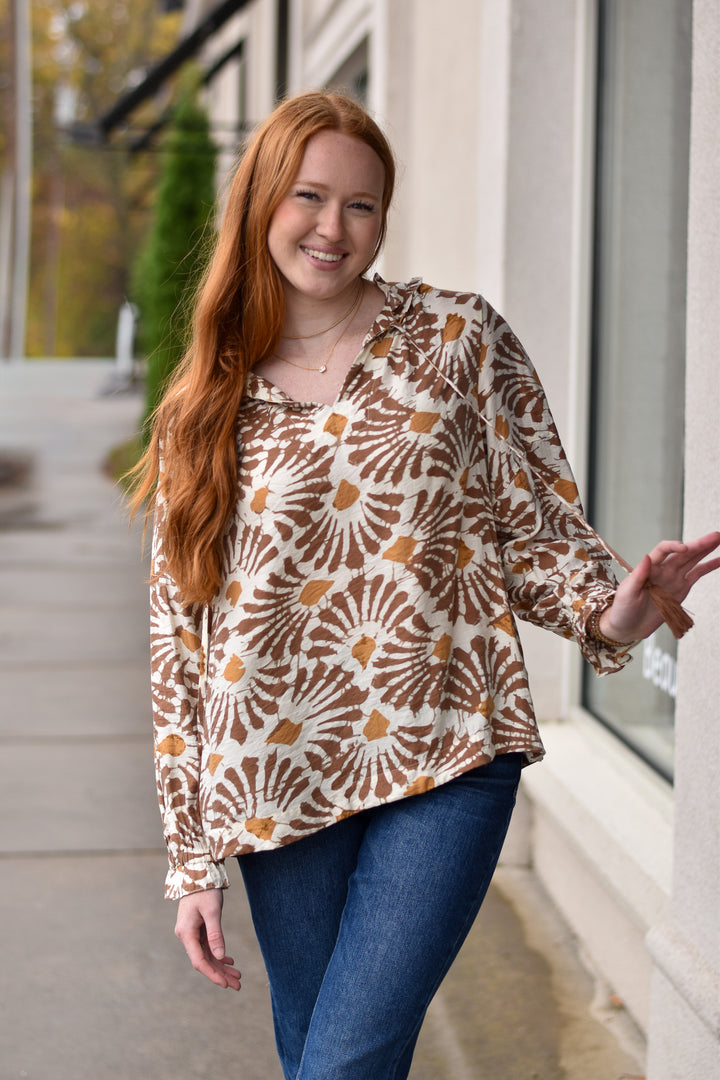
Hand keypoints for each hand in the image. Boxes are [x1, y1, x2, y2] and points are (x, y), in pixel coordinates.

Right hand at [175, 888, 240, 989]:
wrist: (197, 871)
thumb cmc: (205, 890)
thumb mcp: (212, 911)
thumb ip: (215, 934)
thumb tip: (219, 957)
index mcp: (186, 933)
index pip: (199, 961)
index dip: (212, 974)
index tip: (226, 985)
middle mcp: (186, 935)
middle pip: (204, 960)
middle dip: (220, 974)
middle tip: (238, 985)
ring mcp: (191, 932)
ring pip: (207, 954)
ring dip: (221, 966)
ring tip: (237, 976)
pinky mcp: (197, 928)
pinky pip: (207, 946)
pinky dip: (218, 954)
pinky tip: (229, 960)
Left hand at [599, 531, 719, 642]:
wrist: (628, 627)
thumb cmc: (622, 609)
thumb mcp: (626, 593)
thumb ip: (638, 576)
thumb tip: (647, 557)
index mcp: (649, 568)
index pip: (663, 550)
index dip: (674, 546)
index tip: (685, 548)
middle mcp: (663, 570)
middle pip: (683, 553)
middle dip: (699, 544)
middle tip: (716, 535)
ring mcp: (673, 579)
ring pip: (692, 561)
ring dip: (705, 550)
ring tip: (718, 539)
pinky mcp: (681, 590)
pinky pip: (696, 575)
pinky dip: (708, 567)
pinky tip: (718, 560)